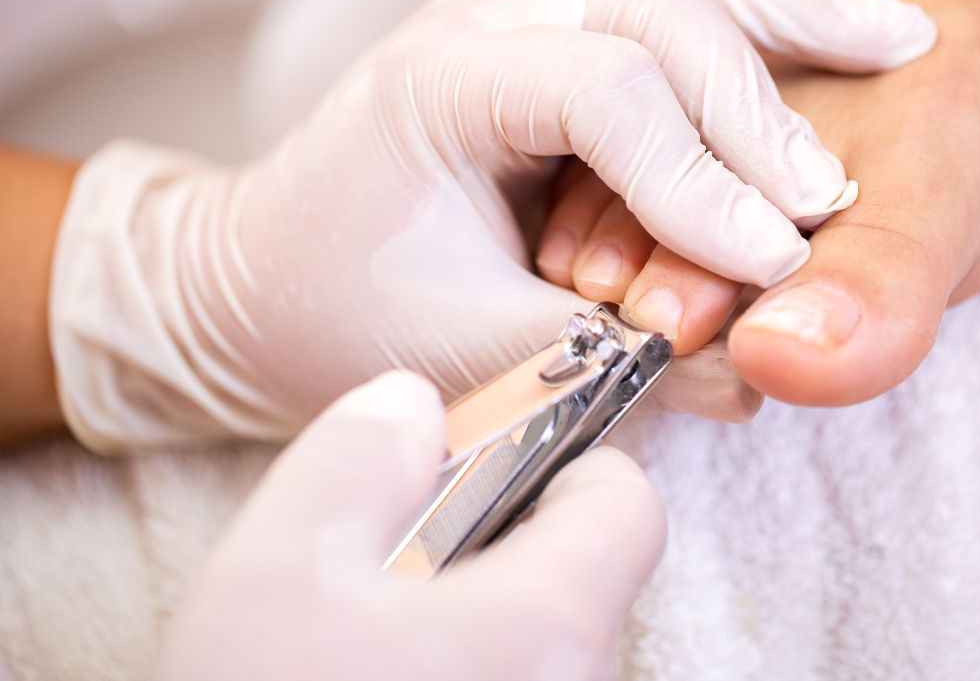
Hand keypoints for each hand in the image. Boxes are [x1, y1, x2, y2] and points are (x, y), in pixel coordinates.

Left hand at [49, 0, 934, 449]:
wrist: (252, 283)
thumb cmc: (335, 319)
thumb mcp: (463, 356)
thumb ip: (601, 357)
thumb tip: (753, 364)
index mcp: (439, 85)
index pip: (605, 93)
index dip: (700, 177)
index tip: (774, 260)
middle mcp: (486, 25)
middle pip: (654, 13)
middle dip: (756, 104)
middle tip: (830, 193)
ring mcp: (521, 20)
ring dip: (787, 11)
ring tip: (896, 31)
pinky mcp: (551, 43)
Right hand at [155, 371, 663, 680]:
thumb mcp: (275, 573)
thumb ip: (358, 460)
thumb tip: (414, 406)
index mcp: (548, 625)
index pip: (625, 505)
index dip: (563, 466)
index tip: (483, 476)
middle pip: (579, 583)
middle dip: (493, 555)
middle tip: (385, 572)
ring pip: (537, 652)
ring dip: (467, 631)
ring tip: (361, 651)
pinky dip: (468, 678)